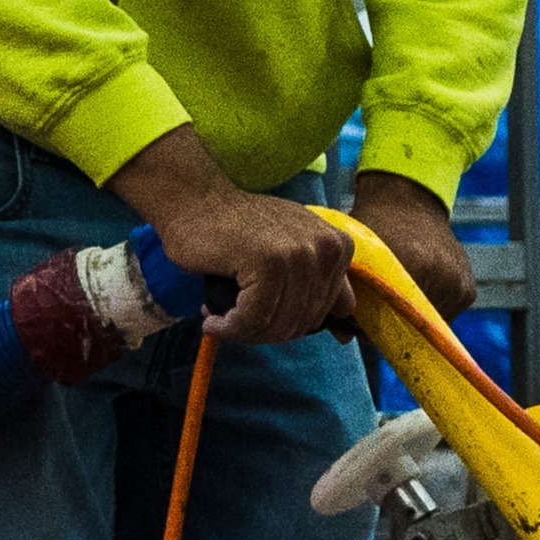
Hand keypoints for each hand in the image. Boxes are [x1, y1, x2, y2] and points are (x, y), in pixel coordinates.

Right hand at [102, 128, 368, 345]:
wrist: (195, 198)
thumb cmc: (238, 229)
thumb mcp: (291, 250)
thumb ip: (320, 285)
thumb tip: (345, 340)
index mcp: (339, 246)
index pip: (334, 311)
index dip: (297, 321)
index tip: (267, 316)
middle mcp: (327, 248)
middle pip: (305, 322)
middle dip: (267, 331)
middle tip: (235, 321)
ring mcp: (299, 254)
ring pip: (279, 324)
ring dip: (244, 333)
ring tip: (221, 320)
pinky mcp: (269, 263)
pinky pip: (254, 319)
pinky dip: (230, 328)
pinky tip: (212, 320)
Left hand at [344, 171, 476, 320]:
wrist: (410, 203)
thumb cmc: (375, 228)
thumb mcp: (357, 253)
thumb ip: (347, 292)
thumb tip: (345, 338)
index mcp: (414, 261)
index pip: (388, 316)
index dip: (370, 322)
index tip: (358, 313)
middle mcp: (443, 274)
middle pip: (410, 324)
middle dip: (390, 322)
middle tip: (375, 305)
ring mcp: (458, 285)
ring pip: (427, 324)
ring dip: (410, 319)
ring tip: (396, 295)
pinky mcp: (467, 292)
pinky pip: (443, 317)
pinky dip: (426, 311)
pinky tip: (416, 290)